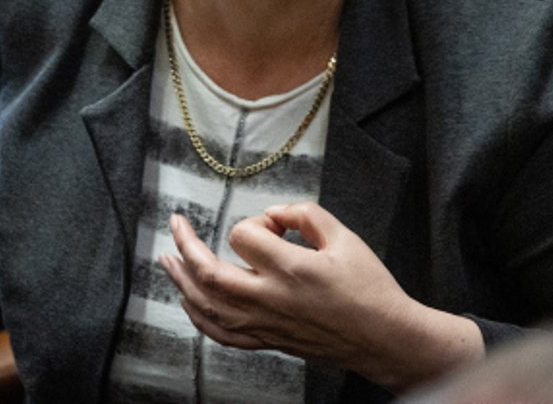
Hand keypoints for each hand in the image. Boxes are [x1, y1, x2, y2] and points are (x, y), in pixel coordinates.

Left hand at [159, 202, 482, 391]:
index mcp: (291, 269)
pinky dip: (198, 317)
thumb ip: (305, 215)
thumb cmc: (369, 288)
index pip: (244, 236)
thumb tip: (274, 211)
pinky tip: (188, 302)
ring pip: (207, 306)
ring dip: (181, 280)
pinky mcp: (268, 341)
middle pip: (209, 274)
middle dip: (185, 246)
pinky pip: (221, 334)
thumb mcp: (345, 237)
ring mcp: (266, 324)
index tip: (273, 223)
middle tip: (176, 224)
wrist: (385, 338)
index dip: (253, 221)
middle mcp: (271, 299)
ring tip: (168, 259)